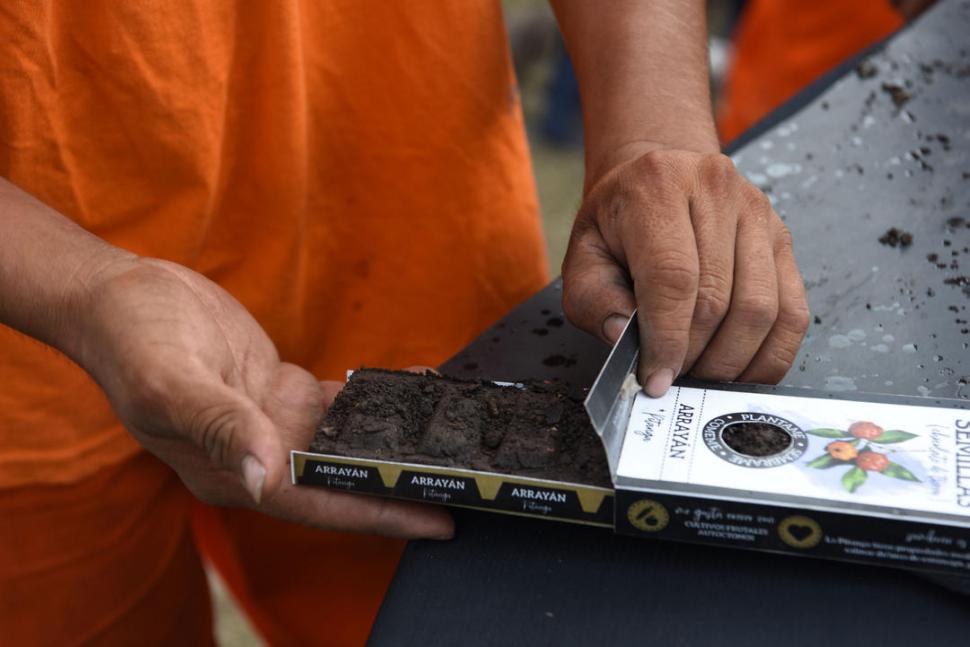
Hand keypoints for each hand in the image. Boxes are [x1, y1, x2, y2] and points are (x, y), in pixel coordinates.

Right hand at [76, 257, 452, 538]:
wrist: (120, 295)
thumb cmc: (133, 339)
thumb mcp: (170, 381)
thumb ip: (218, 426)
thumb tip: (262, 477)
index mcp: (232, 469)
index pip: (318, 503)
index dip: (379, 514)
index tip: (436, 521)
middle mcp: (259, 454)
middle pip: (342, 480)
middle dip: (401, 485)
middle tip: (467, 483)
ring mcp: (271, 423)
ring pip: (346, 442)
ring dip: (394, 441)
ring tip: (454, 438)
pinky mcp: (279, 390)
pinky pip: (338, 404)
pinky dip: (374, 399)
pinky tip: (411, 390)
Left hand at [561, 147, 809, 395]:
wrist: (655, 175)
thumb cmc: (617, 223)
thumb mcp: (584, 255)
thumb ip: (595, 299)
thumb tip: (624, 339)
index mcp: (657, 187)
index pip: (673, 277)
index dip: (667, 339)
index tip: (656, 379)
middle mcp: (715, 190)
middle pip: (718, 298)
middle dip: (695, 356)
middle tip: (674, 381)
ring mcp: (758, 212)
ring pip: (761, 309)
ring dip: (731, 360)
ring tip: (701, 377)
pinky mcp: (782, 238)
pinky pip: (793, 311)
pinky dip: (769, 355)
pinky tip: (740, 372)